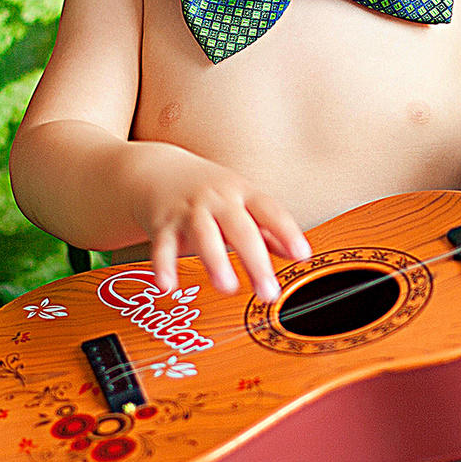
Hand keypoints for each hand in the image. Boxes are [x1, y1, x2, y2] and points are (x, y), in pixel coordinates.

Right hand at [129, 151, 311, 302]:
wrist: (157, 170)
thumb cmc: (209, 192)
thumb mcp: (243, 203)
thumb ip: (269, 230)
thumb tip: (298, 254)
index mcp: (243, 194)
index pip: (270, 211)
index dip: (287, 232)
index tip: (302, 255)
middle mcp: (218, 201)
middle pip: (240, 228)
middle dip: (255, 261)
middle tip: (268, 291)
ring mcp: (189, 211)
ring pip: (204, 234)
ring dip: (216, 261)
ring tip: (227, 287)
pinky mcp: (163, 225)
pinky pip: (163, 246)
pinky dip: (164, 266)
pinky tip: (168, 285)